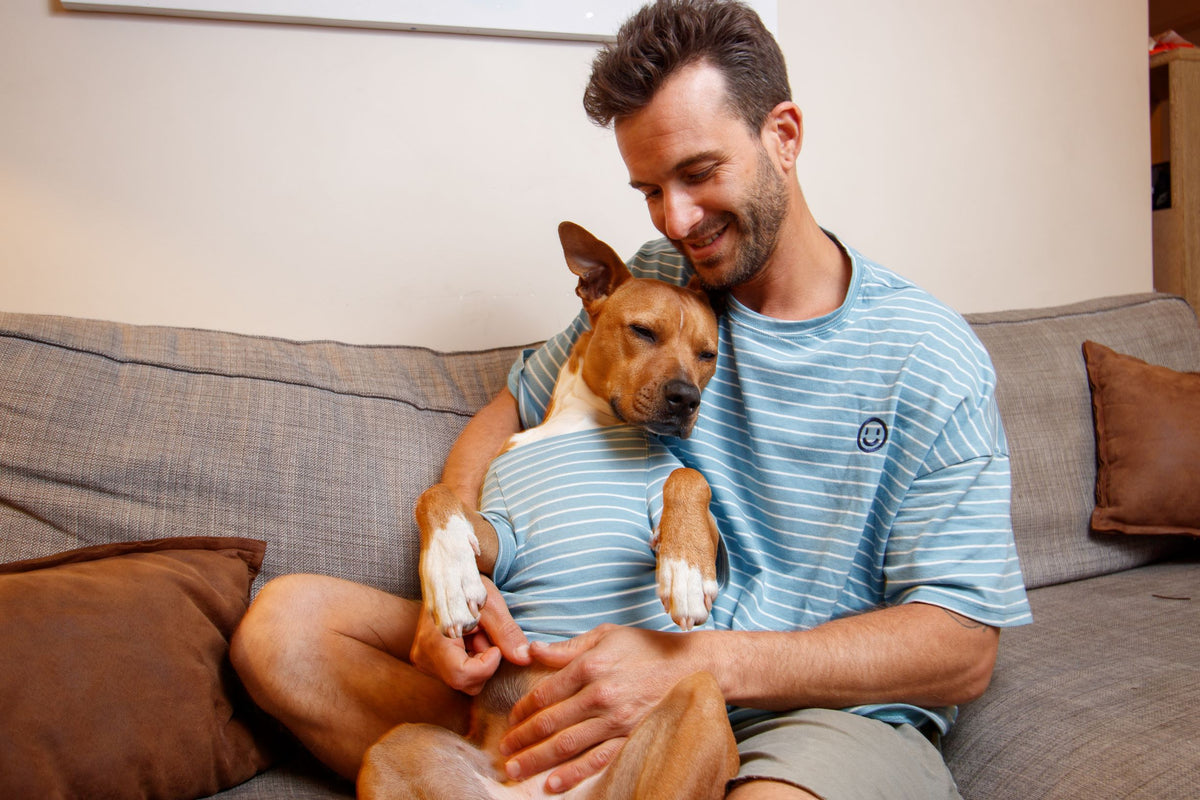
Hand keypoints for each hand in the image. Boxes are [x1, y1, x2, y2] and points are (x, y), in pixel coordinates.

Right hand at [410, 577, 529, 694]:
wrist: (446, 575)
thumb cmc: (466, 585)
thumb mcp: (490, 604)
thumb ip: (506, 633)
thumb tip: (524, 658)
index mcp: (433, 640)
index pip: (462, 674)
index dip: (486, 666)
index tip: (495, 645)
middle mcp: (424, 656)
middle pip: (465, 682)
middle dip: (485, 663)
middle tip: (485, 635)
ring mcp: (425, 661)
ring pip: (464, 681)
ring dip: (479, 660)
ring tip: (477, 634)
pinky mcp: (431, 663)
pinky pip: (459, 673)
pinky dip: (472, 660)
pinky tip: (471, 639)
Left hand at [499, 624, 695, 791]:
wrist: (693, 665)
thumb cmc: (648, 647)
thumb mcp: (606, 636)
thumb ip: (568, 648)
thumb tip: (532, 650)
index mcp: (590, 666)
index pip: (546, 692)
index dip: (524, 708)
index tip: (511, 719)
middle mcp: (600, 695)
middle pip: (551, 721)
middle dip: (523, 737)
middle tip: (504, 749)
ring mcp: (616, 720)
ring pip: (568, 744)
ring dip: (537, 758)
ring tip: (515, 769)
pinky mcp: (631, 737)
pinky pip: (597, 760)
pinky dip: (574, 773)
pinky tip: (553, 783)